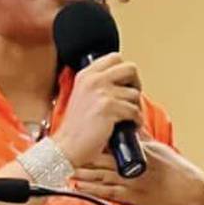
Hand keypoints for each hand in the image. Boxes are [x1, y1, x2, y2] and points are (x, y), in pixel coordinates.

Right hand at [55, 53, 143, 168]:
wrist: (67, 146)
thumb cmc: (77, 128)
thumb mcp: (83, 96)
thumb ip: (98, 85)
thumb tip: (124, 82)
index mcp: (86, 74)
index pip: (115, 58)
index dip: (125, 72)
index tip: (125, 85)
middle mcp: (93, 79)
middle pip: (130, 68)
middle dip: (136, 84)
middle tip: (132, 98)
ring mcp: (101, 92)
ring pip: (135, 93)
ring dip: (136, 107)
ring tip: (130, 117)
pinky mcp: (109, 108)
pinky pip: (134, 110)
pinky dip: (136, 120)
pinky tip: (131, 126)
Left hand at [70, 137, 203, 204]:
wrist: (186, 190)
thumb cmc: (174, 169)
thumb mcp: (157, 148)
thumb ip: (141, 138)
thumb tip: (129, 124)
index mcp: (137, 151)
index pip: (111, 142)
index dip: (94, 140)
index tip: (79, 136)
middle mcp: (132, 166)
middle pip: (101, 159)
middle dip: (83, 156)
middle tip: (66, 152)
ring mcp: (130, 182)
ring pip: (101, 176)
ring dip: (83, 173)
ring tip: (67, 169)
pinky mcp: (131, 197)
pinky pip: (108, 194)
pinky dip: (92, 190)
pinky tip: (79, 188)